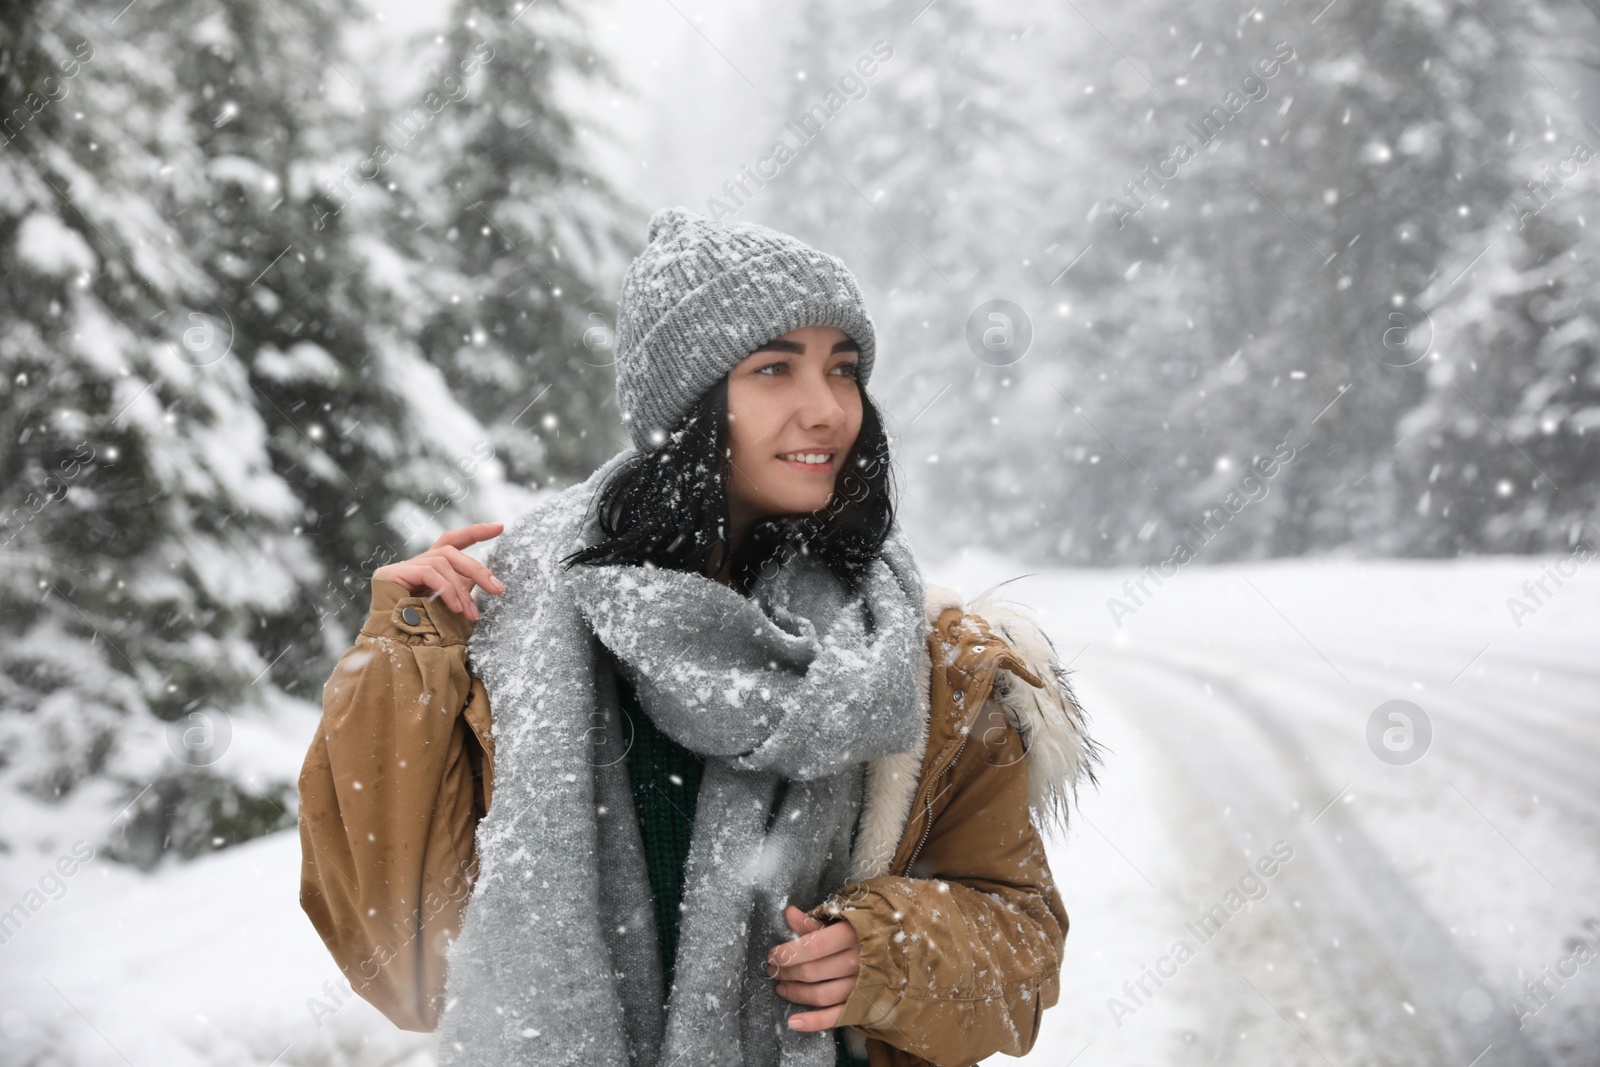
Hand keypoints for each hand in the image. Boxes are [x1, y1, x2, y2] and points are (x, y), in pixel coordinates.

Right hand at [372, 522, 504, 621]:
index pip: (453, 541)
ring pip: (442, 562)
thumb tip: (486, 580)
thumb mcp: (449, 607)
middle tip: (498, 589)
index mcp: (430, 568)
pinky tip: (455, 608)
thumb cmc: (422, 632)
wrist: (393, 646)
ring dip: (461, 590)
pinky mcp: (393, 573)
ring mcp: (402, 567)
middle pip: (451, 551)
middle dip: (477, 569)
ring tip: (471, 614)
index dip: (475, 532)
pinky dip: (447, 590)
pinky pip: (429, 573)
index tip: (499, 527)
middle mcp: (416, 563)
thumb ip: (462, 590)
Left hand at [766, 904, 860, 1031]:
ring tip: (781, 988)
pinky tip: (793, 1022)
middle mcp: (859, 962)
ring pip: (822, 995)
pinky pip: (837, 1017)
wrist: (908, 946)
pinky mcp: (865, 1005)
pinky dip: (813, 1022)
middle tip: (774, 970)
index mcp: (853, 935)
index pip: (813, 947)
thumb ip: (815, 921)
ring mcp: (863, 986)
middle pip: (814, 972)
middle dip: (788, 972)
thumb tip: (788, 913)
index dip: (788, 953)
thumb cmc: (869, 930)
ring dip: (796, 994)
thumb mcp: (845, 919)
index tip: (772, 955)